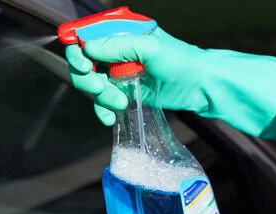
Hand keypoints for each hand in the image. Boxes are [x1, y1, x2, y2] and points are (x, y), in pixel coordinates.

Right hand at [66, 28, 204, 125]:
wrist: (198, 87)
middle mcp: (113, 52)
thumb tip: (88, 48)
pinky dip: (102, 110)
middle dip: (88, 78)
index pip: (85, 36)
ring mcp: (114, 73)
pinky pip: (99, 102)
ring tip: (121, 101)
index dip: (77, 51)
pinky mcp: (119, 92)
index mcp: (119, 33)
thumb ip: (119, 45)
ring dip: (101, 97)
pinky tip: (111, 117)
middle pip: (81, 63)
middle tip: (101, 87)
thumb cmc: (180, 61)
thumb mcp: (150, 48)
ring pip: (90, 85)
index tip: (86, 66)